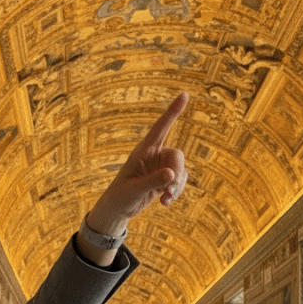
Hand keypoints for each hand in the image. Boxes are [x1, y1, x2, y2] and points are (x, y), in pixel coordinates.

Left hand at [83, 93, 188, 250]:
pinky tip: (165, 203)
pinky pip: (180, 181)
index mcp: (143, 150)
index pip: (160, 127)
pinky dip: (176, 192)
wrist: (118, 209)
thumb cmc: (120, 196)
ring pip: (181, 170)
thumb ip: (152, 181)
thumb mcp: (134, 189)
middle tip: (169, 189)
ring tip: (165, 199)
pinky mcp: (166, 179)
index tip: (184, 94)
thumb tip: (172, 175)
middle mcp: (154, 155)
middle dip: (177, 172)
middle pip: (177, 155)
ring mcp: (161, 167)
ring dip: (177, 186)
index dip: (173, 111)